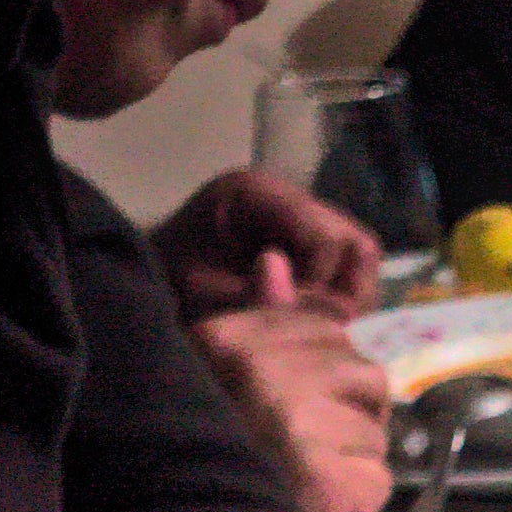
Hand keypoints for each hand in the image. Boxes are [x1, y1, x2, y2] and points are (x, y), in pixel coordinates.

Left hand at [155, 168, 382, 321]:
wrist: (149, 272)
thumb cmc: (170, 278)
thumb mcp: (202, 292)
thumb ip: (255, 298)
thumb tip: (311, 298)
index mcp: (259, 193)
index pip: (327, 239)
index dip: (321, 284)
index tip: (290, 312)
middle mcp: (290, 196)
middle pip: (357, 245)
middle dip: (341, 290)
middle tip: (307, 319)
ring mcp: (305, 216)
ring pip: (362, 258)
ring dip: (345, 294)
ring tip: (308, 316)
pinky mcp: (311, 238)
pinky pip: (351, 269)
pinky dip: (338, 295)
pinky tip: (306, 310)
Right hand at [191, 253, 393, 511]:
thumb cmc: (200, 439)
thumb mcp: (216, 362)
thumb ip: (258, 313)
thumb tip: (276, 260)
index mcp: (237, 339)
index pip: (327, 334)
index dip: (324, 374)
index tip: (291, 403)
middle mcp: (269, 370)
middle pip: (364, 376)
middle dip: (347, 413)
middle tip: (299, 444)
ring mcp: (300, 424)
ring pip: (374, 432)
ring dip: (352, 458)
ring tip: (302, 475)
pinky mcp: (327, 477)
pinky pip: (374, 482)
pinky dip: (357, 500)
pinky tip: (319, 503)